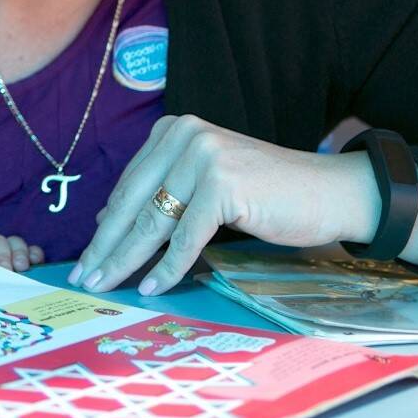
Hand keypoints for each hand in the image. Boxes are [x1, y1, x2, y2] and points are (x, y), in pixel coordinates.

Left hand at [71, 114, 379, 295]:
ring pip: (154, 221)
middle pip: (134, 203)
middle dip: (106, 246)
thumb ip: (163, 195)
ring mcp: (203, 156)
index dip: (106, 226)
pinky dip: (168, 266)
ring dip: (126, 259)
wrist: (332, 192)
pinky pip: (186, 236)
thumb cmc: (268, 194)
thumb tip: (109, 224)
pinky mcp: (223, 184)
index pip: (129, 185)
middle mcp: (184, 135)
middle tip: (84, 279)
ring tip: (105, 285)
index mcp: (174, 130)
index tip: (87, 257)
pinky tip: (151, 287)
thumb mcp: (206, 186)